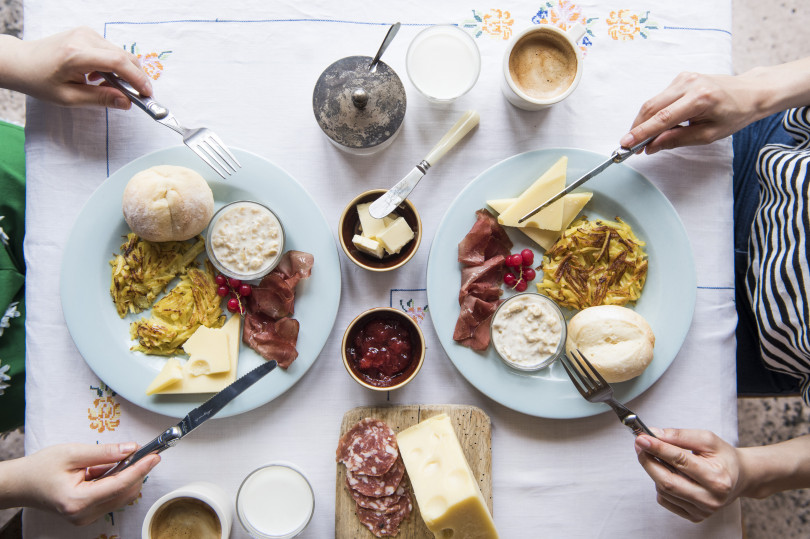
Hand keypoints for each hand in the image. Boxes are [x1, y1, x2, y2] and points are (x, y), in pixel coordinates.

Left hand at [3, 26, 150, 108]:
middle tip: (139, 96)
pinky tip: (102, 78)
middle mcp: (84, 38)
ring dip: (124, 73)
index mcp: (77, 54)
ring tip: (111, 88)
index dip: (137, 78)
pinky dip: (115, 66)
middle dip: (136, 77)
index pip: (118, 62)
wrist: (22, 62)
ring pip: (120, 53)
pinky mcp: (87, 34)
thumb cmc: (40, 81)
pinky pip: (111, 50)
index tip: (147, 94)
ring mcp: (86, 33)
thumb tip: (127, 102)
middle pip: (124, 56)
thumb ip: (100, 99)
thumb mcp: (70, 97)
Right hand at [8, 442, 159, 525]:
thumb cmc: (41, 468)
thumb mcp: (72, 453)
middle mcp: (84, 514)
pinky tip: (107, 470)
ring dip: (127, 477)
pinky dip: (117, 483)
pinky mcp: (87, 514)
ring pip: (121, 497)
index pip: (119, 485)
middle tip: (143, 452)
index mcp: (78, 500)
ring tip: (115, 460)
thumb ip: (104, 452)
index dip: (141, 469)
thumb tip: (131, 448)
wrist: (21, 484)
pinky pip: (112, 498)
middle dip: (137, 472)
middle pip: (124, 493)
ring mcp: (85, 517)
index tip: (155, 456)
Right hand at [620, 71, 760, 153]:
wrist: (749, 92)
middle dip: (638, 128)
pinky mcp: (681, 77)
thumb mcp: (709, 135)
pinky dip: (655, 113)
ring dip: (645, 122)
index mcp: (700, 98)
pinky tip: (662, 124)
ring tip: (645, 139)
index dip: (642, 132)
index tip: (626, 144)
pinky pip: (660, 98)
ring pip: (653, 102)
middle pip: (652, 107)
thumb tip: (652, 146)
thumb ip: (678, 140)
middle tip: (630, 147)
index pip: (663, 118)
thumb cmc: (734, 114)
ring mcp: (684, 78)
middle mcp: (690, 84)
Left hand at [635, 428, 746, 521]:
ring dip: (654, 471)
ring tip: (658, 457)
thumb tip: (654, 434)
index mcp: (717, 478)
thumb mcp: (707, 440)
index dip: (657, 448)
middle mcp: (711, 498)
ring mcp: (702, 510)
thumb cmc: (723, 457)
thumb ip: (680, 435)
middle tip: (640, 446)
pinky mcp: (694, 516)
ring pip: (664, 490)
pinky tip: (669, 474)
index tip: (642, 438)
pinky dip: (660, 485)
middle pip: (667, 481)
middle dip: (648, 461)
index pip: (680, 460)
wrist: (739, 478)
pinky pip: (665, 500)